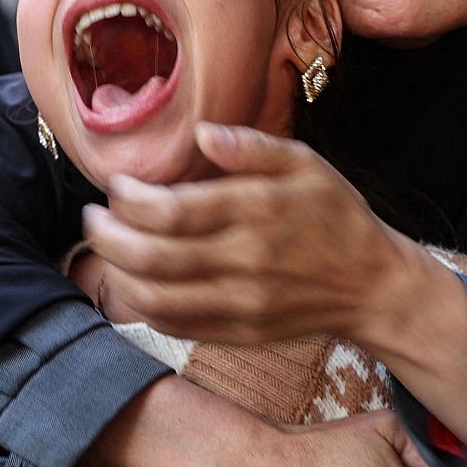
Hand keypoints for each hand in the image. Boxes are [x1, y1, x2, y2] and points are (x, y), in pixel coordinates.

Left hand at [85, 122, 415, 344]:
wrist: (373, 286)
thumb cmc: (335, 216)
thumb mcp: (305, 164)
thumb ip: (252, 147)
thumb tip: (201, 134)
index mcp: (256, 210)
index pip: (169, 211)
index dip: (128, 200)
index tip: (117, 187)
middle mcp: (244, 260)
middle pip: (150, 257)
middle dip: (107, 236)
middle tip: (94, 219)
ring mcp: (240, 303)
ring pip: (154, 297)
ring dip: (116, 274)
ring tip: (107, 250)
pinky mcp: (239, 332)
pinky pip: (175, 326)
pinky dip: (142, 306)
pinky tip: (133, 283)